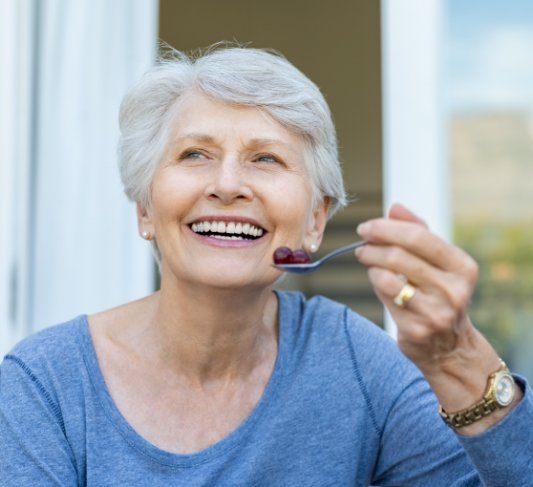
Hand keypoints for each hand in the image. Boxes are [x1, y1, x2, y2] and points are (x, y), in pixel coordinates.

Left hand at [355, 204, 521, 433]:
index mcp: (462, 266)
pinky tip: (377, 280)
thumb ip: (418, 231)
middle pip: (398, 255)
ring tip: (367, 260)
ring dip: (370, 264)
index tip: (367, 227)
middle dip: (372, 245)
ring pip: (386, 276)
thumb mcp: (438, 262)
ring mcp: (435, 312)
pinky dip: (375, 283)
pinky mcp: (416, 329)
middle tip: (361, 244)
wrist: (449, 347)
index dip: (386, 228)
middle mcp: (453, 289)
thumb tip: (395, 207)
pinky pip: (384, 297)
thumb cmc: (439, 293)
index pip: (418, 236)